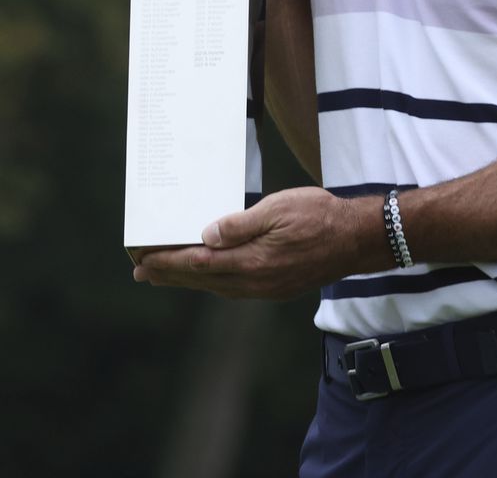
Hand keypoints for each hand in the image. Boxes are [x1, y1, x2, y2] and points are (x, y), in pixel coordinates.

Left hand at [131, 187, 377, 299]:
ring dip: (188, 280)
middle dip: (169, 275)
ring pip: (216, 286)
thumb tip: (206, 236)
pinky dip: (212, 281)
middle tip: (140, 272)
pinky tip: (207, 274)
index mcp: (252, 261)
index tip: (143, 259)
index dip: (168, 262)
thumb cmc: (319, 216)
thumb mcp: (279, 208)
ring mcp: (266, 288)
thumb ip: (240, 224)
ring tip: (165, 274)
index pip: (199, 264)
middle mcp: (255, 281)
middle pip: (202, 280)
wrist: (356, 239)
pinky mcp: (276, 287)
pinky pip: (234, 288)